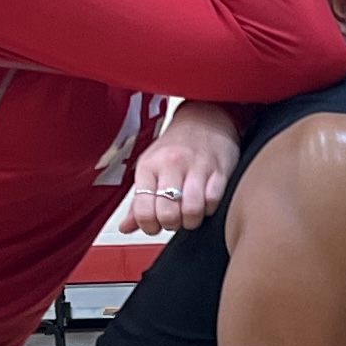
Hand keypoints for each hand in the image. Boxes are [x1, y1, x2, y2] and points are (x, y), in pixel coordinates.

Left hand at [125, 108, 239, 237]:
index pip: (143, 210)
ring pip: (191, 211)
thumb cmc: (176, 145)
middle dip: (172, 225)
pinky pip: (213, 201)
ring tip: (190, 213)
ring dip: (191, 220)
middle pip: (167, 214)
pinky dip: (210, 209)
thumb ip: (139, 200)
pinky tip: (205, 202)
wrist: (206, 118)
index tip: (155, 225)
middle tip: (175, 218)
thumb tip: (126, 227)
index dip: (149, 227)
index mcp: (149, 166)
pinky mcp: (219, 170)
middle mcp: (171, 165)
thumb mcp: (150, 167)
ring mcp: (196, 167)